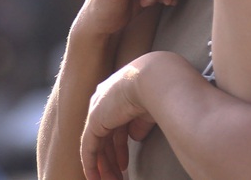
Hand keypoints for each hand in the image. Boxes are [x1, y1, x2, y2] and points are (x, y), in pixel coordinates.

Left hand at [80, 60, 155, 179]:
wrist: (154, 80)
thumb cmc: (161, 90)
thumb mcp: (149, 108)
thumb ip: (139, 122)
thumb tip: (134, 136)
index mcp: (119, 93)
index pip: (115, 125)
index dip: (120, 147)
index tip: (124, 165)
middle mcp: (105, 99)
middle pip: (105, 136)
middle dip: (111, 160)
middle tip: (117, 179)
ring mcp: (98, 108)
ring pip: (97, 144)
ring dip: (105, 167)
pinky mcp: (94, 120)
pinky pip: (89, 147)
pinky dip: (91, 164)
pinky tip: (95, 179)